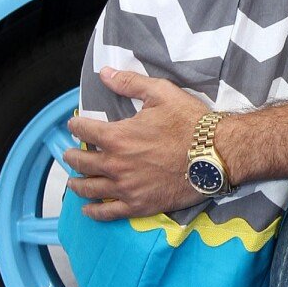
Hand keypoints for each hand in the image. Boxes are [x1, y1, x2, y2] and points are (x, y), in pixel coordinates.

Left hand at [64, 71, 203, 219]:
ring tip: (74, 181)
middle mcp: (115, 164)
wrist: (217, 155)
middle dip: (72, 156)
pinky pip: (108, 213)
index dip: (76, 126)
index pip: (84, 130)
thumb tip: (105, 73)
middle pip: (81, 162)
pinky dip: (94, 212)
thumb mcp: (161, 93)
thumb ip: (129, 83)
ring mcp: (126, 188)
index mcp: (117, 136)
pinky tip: (87, 209)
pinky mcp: (139, 205)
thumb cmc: (190, 123)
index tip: (74, 125)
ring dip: (77, 183)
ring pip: (90, 189)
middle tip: (70, 154)